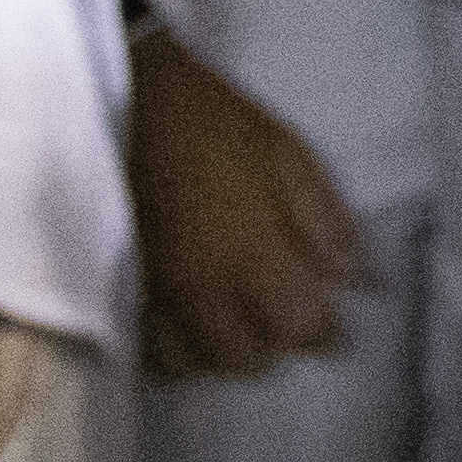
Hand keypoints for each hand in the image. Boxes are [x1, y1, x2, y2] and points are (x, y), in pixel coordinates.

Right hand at [126, 18, 360, 379]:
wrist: (124, 98)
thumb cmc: (210, 121)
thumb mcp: (284, 152)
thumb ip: (321, 217)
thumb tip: (347, 274)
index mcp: (248, 254)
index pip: (297, 328)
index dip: (321, 334)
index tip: (332, 327)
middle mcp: (199, 289)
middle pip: (243, 358)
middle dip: (270, 344)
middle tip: (280, 316)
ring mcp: (151, 295)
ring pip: (190, 363)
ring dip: (218, 351)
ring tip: (233, 322)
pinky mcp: (115, 289)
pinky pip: (145, 349)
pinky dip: (172, 349)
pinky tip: (187, 325)